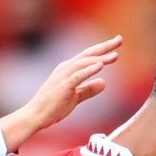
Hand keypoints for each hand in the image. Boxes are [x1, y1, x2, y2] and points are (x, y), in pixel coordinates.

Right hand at [0, 36, 120, 150]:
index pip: (88, 56)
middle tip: (119, 40)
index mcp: (68, 69)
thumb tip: (104, 83)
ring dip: (100, 58)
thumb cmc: (52, 107)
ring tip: (115, 56)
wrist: (35, 116)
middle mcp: (66, 68)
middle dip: (104, 46)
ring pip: (84, 62)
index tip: (116, 44)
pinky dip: (89, 70)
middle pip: (88, 54)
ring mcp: (63, 76)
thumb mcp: (75, 97)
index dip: (102, 49)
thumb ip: (88, 89)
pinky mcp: (63, 86)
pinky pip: (77, 75)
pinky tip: (100, 65)